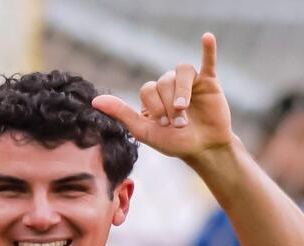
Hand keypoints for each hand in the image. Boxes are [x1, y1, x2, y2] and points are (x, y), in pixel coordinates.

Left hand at [92, 34, 235, 162]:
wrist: (204, 150)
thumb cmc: (175, 143)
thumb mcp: (145, 131)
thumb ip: (121, 114)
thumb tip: (95, 100)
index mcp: (153, 96)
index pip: (148, 88)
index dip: (155, 106)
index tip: (163, 125)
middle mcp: (170, 85)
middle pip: (164, 81)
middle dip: (169, 105)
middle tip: (179, 124)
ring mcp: (190, 82)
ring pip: (182, 71)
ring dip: (181, 90)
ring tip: (184, 108)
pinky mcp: (209, 81)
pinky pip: (207, 61)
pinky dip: (208, 49)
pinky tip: (207, 38)